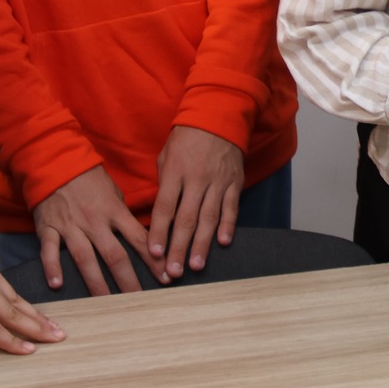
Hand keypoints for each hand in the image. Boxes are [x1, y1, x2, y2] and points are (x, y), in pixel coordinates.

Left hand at [0, 212, 64, 359]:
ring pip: (16, 298)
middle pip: (13, 311)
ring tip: (54, 325)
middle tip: (58, 338)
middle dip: (37, 327)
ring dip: (36, 313)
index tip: (29, 352)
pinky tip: (30, 308)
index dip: (10, 341)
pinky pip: (9, 287)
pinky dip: (23, 300)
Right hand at [31, 165, 164, 296]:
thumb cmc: (88, 178)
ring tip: (105, 304)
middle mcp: (95, 221)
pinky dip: (52, 267)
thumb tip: (141, 236)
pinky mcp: (48, 227)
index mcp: (114, 211)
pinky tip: (57, 284)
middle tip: (139, 302)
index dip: (154, 260)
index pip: (139, 239)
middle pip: (115, 255)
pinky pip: (50, 250)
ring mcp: (71, 226)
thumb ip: (124, 215)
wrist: (55, 161)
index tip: (167, 277)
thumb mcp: (114, 191)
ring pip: (85, 258)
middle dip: (128, 280)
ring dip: (96, 283)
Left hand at [149, 125, 244, 279]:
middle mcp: (197, 179)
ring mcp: (218, 181)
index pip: (165, 207)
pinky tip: (223, 243)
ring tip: (195, 265)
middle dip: (179, 247)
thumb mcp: (166, 157)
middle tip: (173, 271)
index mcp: (175, 172)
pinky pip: (231, 207)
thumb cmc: (186, 139)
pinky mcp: (234, 182)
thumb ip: (164, 186)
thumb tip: (160, 216)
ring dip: (202, 244)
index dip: (158, 231)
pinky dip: (228, 225)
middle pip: (186, 218)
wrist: (218, 117)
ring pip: (209, 218)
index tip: (153, 253)